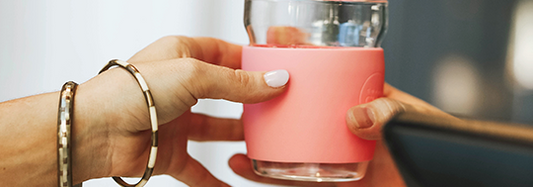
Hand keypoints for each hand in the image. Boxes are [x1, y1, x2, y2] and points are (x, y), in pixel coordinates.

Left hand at [75, 36, 288, 185]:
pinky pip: (201, 169)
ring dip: (240, 136)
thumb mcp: (193, 75)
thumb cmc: (129, 91)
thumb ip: (236, 81)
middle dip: (251, 99)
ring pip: (217, 129)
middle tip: (279, 105)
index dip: (253, 62)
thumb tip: (274, 81)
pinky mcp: (172, 151)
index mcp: (184, 56)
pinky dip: (217, 180)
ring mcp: (178, 120)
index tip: (279, 71)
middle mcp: (181, 86)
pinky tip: (234, 184)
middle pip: (226, 92)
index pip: (227, 54)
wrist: (95, 132)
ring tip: (266, 141)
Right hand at [228, 83, 457, 186]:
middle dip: (274, 103)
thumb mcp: (414, 126)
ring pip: (293, 144)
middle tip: (248, 93)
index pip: (331, 76)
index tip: (279, 49)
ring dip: (263, 139)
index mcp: (366, 102)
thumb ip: (390, 117)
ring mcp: (337, 155)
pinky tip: (248, 166)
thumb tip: (357, 115)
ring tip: (237, 132)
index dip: (305, 62)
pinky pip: (296, 178)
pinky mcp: (332, 181)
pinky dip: (271, 175)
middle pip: (303, 113)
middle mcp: (346, 128)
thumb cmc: (435, 151)